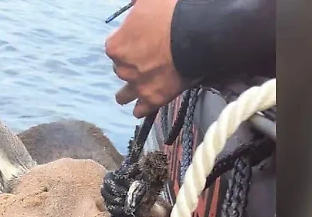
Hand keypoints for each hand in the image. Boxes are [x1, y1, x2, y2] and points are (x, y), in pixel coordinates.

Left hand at [105, 0, 183, 117]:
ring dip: (128, 92)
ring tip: (133, 91)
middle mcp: (122, 68)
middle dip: (131, 64)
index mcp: (116, 46)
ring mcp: (138, 85)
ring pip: (124, 95)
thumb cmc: (170, 13)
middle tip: (146, 58)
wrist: (196, 34)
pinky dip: (141, 108)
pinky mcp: (155, 98)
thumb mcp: (147, 2)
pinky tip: (141, 108)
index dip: (128, 43)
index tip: (138, 41)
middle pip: (121, 68)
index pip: (115, 46)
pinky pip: (141, 109)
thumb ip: (136, 7)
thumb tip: (135, 5)